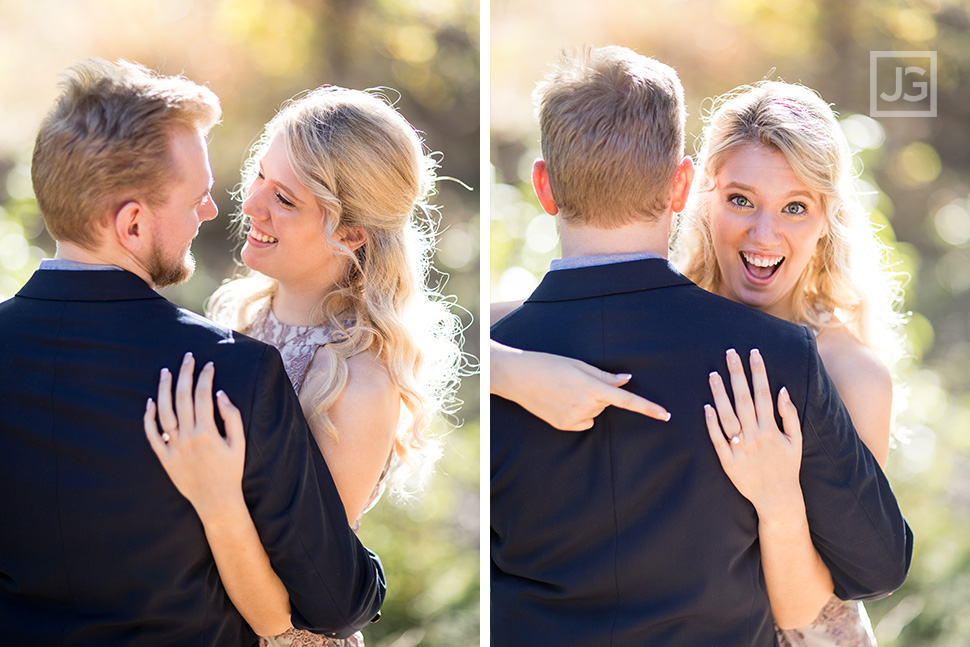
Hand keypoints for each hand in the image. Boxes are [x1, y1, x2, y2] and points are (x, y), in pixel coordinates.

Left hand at [144, 352, 245, 519]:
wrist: (216, 500)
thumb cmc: (230, 470)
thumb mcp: (239, 443)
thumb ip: (231, 416)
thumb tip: (219, 393)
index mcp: (207, 432)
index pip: (203, 395)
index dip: (206, 377)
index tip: (209, 364)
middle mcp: (187, 437)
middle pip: (183, 397)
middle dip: (185, 374)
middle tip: (188, 357)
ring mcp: (173, 447)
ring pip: (164, 411)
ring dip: (164, 389)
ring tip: (166, 371)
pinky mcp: (164, 456)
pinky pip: (152, 434)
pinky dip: (149, 417)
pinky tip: (150, 402)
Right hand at [491, 341, 669, 430]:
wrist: (518, 377)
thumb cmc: (548, 364)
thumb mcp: (578, 365)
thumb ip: (605, 376)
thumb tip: (626, 381)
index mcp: (592, 388)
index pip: (627, 401)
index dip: (648, 408)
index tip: (666, 415)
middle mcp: (585, 407)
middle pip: (606, 403)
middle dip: (598, 393)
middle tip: (575, 381)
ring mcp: (574, 419)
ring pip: (594, 412)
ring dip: (586, 403)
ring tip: (563, 390)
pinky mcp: (564, 426)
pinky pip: (583, 422)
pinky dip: (578, 413)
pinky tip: (560, 402)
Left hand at [705, 348, 802, 515]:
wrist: (777, 498)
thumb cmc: (786, 466)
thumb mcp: (795, 440)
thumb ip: (790, 415)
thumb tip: (782, 390)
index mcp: (771, 429)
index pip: (763, 393)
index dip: (758, 372)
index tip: (753, 353)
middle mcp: (755, 435)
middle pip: (743, 399)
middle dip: (737, 374)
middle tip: (730, 353)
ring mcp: (740, 447)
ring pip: (727, 416)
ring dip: (720, 394)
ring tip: (713, 373)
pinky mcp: (727, 460)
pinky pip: (717, 438)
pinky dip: (711, 422)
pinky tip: (706, 406)